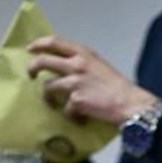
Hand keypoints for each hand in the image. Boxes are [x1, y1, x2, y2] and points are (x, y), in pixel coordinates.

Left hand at [27, 35, 156, 124]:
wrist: (131, 104)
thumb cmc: (118, 88)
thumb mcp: (100, 67)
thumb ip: (83, 65)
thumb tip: (67, 71)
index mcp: (84, 53)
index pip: (55, 42)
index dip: (39, 44)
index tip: (30, 49)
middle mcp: (77, 64)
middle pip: (43, 61)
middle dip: (32, 68)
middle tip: (30, 75)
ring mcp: (75, 82)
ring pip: (48, 87)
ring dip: (47, 98)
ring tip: (53, 105)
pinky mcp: (76, 100)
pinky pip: (65, 109)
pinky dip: (71, 116)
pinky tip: (80, 120)